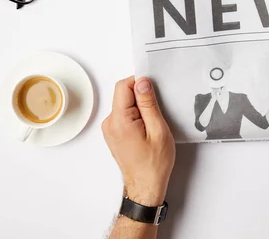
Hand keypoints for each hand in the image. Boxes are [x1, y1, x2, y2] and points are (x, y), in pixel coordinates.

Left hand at [102, 77, 175, 205]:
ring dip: (140, 108)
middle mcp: (110, 123)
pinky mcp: (114, 133)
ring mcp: (110, 129)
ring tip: (152, 125)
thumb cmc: (154, 164)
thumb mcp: (158, 130)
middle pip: (123, 94)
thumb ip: (149, 104)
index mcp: (119, 121)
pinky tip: (147, 129)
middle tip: (157, 112)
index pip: (123, 86)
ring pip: (125, 104)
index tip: (154, 90)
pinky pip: (124, 115)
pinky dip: (136, 116)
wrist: (145, 186)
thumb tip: (142, 82)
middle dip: (141, 97)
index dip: (140, 83)